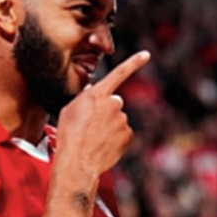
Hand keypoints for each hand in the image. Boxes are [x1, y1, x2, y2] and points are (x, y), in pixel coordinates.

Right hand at [54, 50, 150, 177]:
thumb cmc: (69, 136)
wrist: (77, 162)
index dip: (134, 62)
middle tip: (92, 125)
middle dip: (107, 110)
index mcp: (97, 95)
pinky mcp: (128, 134)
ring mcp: (122, 119)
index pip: (118, 73)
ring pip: (118, 119)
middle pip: (114, 102)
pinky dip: (116, 138)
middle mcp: (113, 104)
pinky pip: (123, 133)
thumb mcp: (69, 110)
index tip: (147, 54)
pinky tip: (103, 145)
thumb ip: (84, 97)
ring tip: (94, 138)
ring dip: (110, 126)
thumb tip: (93, 91)